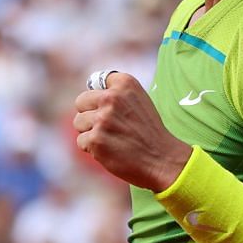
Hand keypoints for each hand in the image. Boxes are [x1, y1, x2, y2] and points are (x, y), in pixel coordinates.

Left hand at [74, 71, 189, 191]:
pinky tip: (110, 150)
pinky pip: (81, 141)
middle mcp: (112, 97)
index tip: (113, 110)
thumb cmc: (149, 132)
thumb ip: (117, 93)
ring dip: (90, 133)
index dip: (101, 99)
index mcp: (125, 84)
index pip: (96, 82)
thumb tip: (91, 92)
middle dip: (89, 114)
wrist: (163, 159)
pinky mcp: (95, 139)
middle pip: (81, 101)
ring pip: (79, 122)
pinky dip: (92, 149)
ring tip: (111, 140)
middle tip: (107, 127)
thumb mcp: (139, 100)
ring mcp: (102, 118)